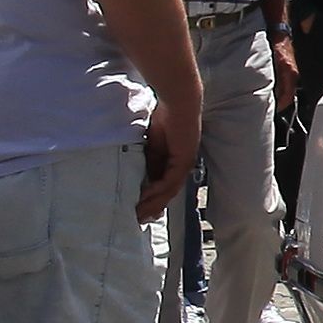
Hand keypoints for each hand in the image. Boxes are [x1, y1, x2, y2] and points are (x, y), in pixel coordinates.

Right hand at [137, 98, 201, 220]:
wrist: (178, 102)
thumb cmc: (164, 117)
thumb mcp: (151, 144)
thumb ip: (148, 159)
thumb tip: (137, 176)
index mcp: (174, 162)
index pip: (163, 186)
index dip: (151, 199)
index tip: (137, 210)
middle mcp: (182, 166)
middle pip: (167, 193)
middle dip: (153, 207)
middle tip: (138, 220)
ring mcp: (184, 164)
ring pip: (169, 191)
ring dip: (154, 203)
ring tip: (139, 215)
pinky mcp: (184, 160)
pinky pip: (170, 181)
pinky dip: (157, 191)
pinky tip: (145, 198)